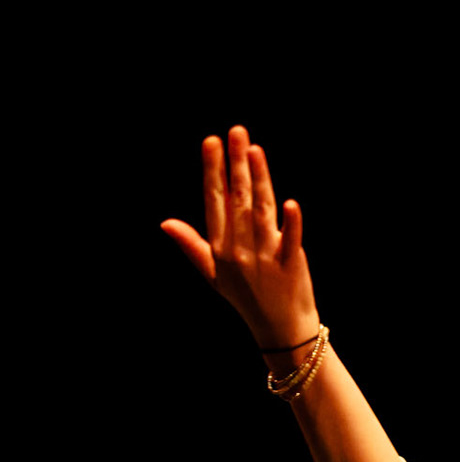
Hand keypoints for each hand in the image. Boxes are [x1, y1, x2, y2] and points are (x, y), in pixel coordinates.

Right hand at [160, 126, 318, 349]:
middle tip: (235, 132)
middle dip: (235, 165)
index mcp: (220, 249)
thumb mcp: (212, 274)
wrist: (279, 329)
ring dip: (260, 180)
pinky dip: (292, 223)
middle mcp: (240, 250)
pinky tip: (290, 202)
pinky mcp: (291, 265)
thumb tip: (165, 222)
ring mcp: (266, 258)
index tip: (210, 142)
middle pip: (238, 200)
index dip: (212, 171)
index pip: (215, 201)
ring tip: (255, 150)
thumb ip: (191, 245)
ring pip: (262, 212)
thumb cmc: (246, 298)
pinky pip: (291, 240)